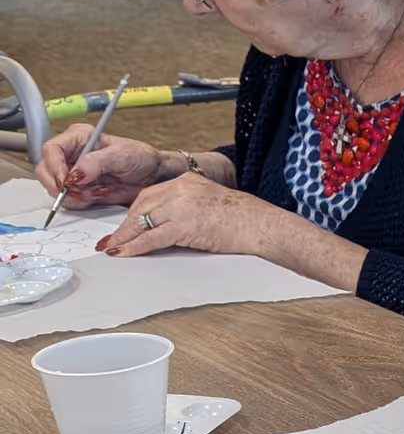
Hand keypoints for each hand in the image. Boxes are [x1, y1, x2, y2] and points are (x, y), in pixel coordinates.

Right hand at [34, 125, 164, 207]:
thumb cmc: (141, 158)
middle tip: (76, 193)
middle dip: (58, 185)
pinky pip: (68, 200)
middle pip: (45, 170)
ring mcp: (73, 173)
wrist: (153, 176)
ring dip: (72, 195)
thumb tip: (75, 174)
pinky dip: (79, 202)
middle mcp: (71, 154)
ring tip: (97, 191)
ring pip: (54, 188)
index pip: (51, 149)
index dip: (55, 166)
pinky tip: (98, 195)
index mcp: (78, 137)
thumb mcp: (122, 155)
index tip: (66, 180)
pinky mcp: (79, 189)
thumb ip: (96, 163)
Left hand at [97, 173, 279, 258]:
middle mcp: (181, 188)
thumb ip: (184, 210)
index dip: (132, 213)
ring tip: (113, 249)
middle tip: (111, 241)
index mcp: (187, 180)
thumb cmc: (242, 220)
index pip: (149, 195)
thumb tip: (161, 229)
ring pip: (142, 222)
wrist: (260, 225)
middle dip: (124, 226)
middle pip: (141, 206)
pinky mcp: (185, 224)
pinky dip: (134, 247)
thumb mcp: (208, 204)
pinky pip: (151, 238)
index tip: (122, 226)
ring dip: (124, 238)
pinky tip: (124, 253)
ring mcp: (182, 205)